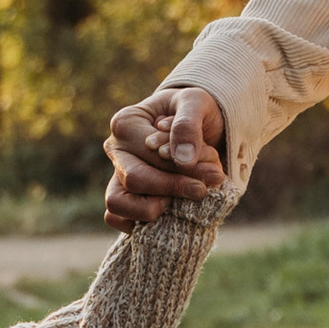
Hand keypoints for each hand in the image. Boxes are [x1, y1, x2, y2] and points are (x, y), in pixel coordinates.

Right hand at [103, 85, 227, 226]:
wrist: (196, 122)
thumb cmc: (193, 110)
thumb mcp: (196, 103)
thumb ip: (188, 126)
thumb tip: (183, 160)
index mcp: (125, 124)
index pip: (150, 156)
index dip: (182, 170)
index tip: (213, 175)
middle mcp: (115, 150)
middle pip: (135, 180)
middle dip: (173, 188)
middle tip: (203, 189)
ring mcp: (117, 174)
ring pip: (117, 205)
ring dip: (152, 210)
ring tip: (180, 203)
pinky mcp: (123, 194)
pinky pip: (117, 218)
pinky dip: (140, 223)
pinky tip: (169, 213)